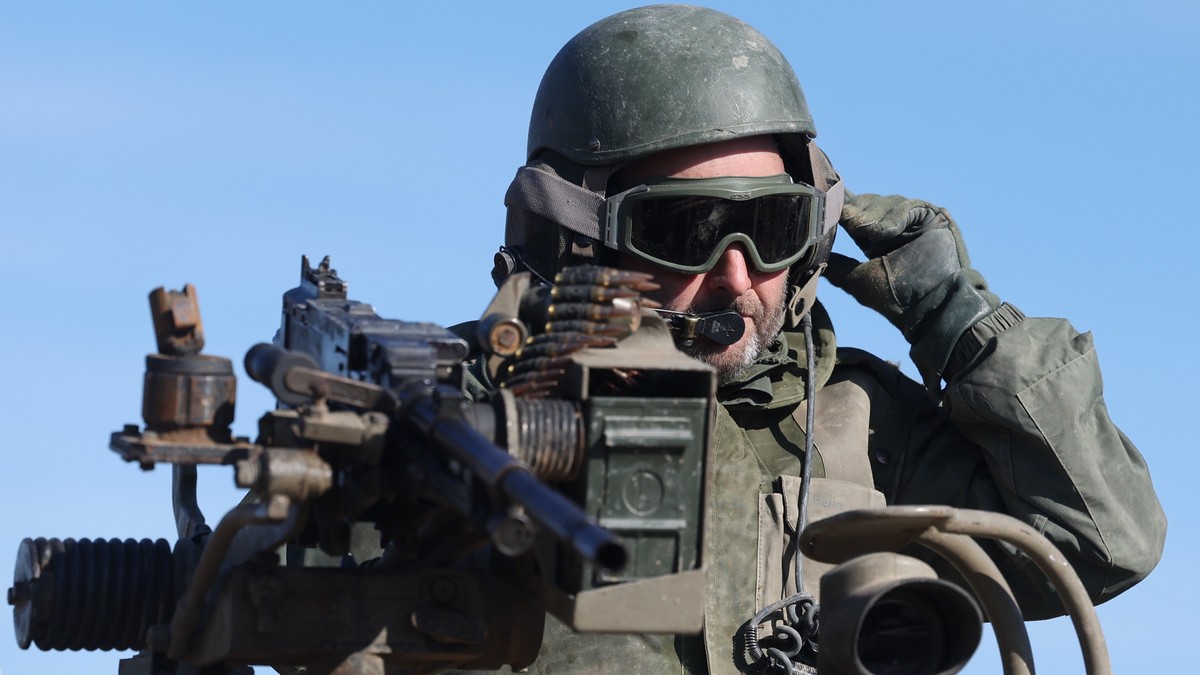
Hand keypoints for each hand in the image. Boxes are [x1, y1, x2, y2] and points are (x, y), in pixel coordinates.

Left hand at [823, 193, 998, 382]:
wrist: (930, 308)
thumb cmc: (895, 300)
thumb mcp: (857, 280)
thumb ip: (835, 265)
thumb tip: (808, 256)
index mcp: (877, 240)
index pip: (856, 216)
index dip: (841, 208)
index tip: (824, 197)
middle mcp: (895, 228)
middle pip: (869, 204)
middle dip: (855, 211)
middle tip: (843, 218)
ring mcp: (914, 222)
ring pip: (886, 202)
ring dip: (872, 215)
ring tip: (862, 229)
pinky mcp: (932, 217)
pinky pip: (908, 206)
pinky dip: (893, 217)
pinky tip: (884, 232)